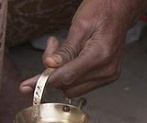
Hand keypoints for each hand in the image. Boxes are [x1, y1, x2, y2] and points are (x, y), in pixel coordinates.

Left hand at [20, 0, 146, 97]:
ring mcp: (108, 75)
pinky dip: (71, 76)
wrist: (120, 10)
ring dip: (62, 75)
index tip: (26, 85)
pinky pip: (81, 85)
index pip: (66, 77)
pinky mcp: (107, 77)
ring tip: (64, 52)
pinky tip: (72, 59)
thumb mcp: (79, 25)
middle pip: (67, 86)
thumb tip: (50, 65)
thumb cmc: (101, 11)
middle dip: (53, 74)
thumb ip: (65, 49)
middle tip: (52, 48)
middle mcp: (106, 70)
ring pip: (72, 89)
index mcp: (99, 55)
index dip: (44, 81)